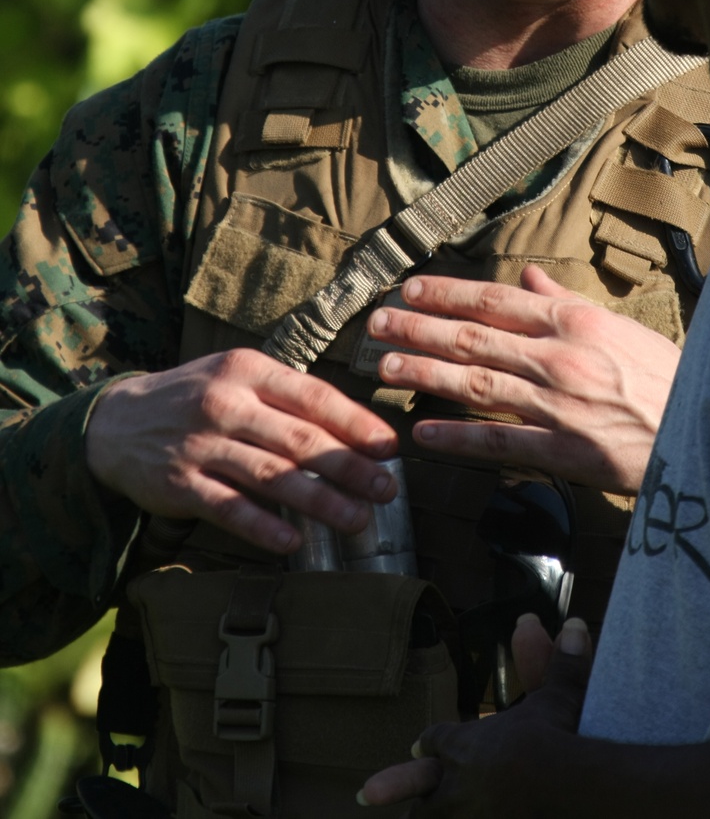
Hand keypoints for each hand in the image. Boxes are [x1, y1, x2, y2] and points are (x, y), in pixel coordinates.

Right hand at [85, 349, 398, 554]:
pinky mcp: (179, 483)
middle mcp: (225, 403)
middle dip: (350, 467)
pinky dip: (262, 526)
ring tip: (357, 520)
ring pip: (270, 476)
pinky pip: (228, 509)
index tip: (389, 447)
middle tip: (387, 488)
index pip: (314, 397)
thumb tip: (355, 427)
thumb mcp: (238, 376)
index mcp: (248, 370)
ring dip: (319, 501)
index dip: (356, 424)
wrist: (117, 423)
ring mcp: (201, 445)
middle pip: (299, 439)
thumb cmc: (196, 397)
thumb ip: (288, 396)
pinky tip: (293, 542)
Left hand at [359, 616, 591, 815]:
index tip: (416, 746)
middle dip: (406, 785)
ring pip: (427, 816)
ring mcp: (463, 816)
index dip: (430, 743)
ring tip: (414, 816)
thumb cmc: (556, 736)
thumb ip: (560, 664)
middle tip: (374, 793)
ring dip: (423, 813)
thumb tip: (577, 623)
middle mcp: (456, 782)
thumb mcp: (559, 697)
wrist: (563, 787)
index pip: (437, 740)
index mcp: (466, 744)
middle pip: (421, 784)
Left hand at [367, 265, 679, 491]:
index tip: (409, 290)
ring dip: (426, 375)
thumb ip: (564, 302)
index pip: (495, 301)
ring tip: (386, 370)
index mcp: (573, 322)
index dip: (447, 294)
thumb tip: (526, 278)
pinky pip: (501, 442)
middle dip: (420, 329)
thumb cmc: (664, 374)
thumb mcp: (617, 325)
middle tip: (377, 325)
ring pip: (478, 385)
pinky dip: (459, 438)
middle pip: (474, 339)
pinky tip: (425, 435)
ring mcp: (559, 405)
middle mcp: (559, 358)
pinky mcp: (565, 451)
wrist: (707, 426)